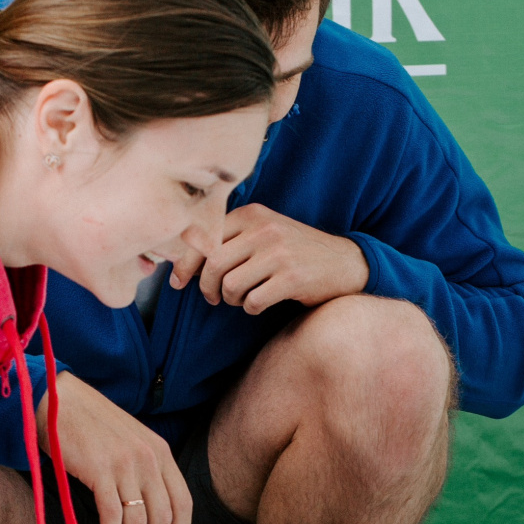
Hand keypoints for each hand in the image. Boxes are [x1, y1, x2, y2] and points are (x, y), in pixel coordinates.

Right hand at [37, 371, 190, 523]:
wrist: (57, 400)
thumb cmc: (90, 425)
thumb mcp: (130, 442)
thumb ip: (144, 471)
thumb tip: (149, 514)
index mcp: (161, 452)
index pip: (183, 502)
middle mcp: (148, 458)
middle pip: (163, 518)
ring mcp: (125, 463)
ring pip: (139, 521)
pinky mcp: (100, 469)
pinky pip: (113, 515)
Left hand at [171, 204, 368, 313]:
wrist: (345, 263)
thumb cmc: (297, 252)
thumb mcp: (265, 232)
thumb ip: (230, 238)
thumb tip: (185, 259)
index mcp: (252, 214)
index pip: (204, 237)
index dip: (185, 263)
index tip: (178, 281)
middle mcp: (264, 230)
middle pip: (213, 263)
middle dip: (206, 287)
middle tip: (212, 298)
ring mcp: (279, 253)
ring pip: (230, 284)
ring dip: (231, 299)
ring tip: (242, 299)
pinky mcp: (292, 278)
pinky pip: (253, 301)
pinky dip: (251, 309)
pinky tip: (260, 305)